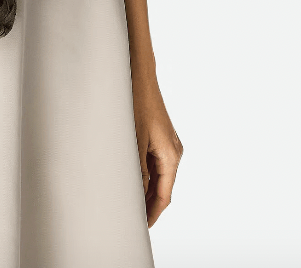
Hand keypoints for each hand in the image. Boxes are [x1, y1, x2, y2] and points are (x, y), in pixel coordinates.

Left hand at [133, 78, 183, 226]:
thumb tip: (136, 194)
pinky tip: (128, 178)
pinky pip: (153, 162)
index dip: (151, 213)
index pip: (163, 195)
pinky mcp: (158, 136)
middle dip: (147, 204)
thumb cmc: (136, 102)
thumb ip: (137, 168)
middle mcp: (173, 152)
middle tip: (130, 219)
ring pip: (157, 176)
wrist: (138, 74)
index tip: (141, 227)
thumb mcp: (134, 139)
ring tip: (127, 202)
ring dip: (144, 189)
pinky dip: (143, 174)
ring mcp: (166, 144)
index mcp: (171, 156)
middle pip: (161, 187)